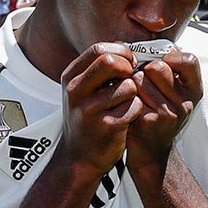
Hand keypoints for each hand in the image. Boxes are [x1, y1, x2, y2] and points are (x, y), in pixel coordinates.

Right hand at [60, 43, 142, 177]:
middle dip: (128, 67)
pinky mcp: (107, 126)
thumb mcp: (82, 90)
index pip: (98, 49)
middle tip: (131, 78)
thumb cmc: (86, 120)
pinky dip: (137, 110)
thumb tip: (126, 49)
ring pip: (128, 86)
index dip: (120, 51)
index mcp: (70, 78)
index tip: (129, 61)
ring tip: (126, 104)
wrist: (78, 158)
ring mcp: (89, 109)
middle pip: (111, 61)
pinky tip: (127, 118)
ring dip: (134, 93)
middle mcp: (76, 91)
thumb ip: (98, 70)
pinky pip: (134, 107)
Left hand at [126, 50, 202, 172]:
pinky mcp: (150, 121)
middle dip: (144, 70)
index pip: (189, 60)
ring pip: (140, 79)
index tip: (159, 65)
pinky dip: (125, 96)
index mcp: (194, 91)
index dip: (170, 58)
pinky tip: (128, 106)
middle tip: (142, 84)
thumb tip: (150, 44)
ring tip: (135, 96)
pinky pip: (130, 94)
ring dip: (132, 83)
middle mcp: (185, 102)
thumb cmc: (157, 114)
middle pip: (158, 66)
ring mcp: (169, 113)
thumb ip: (168, 69)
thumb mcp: (173, 93)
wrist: (149, 151)